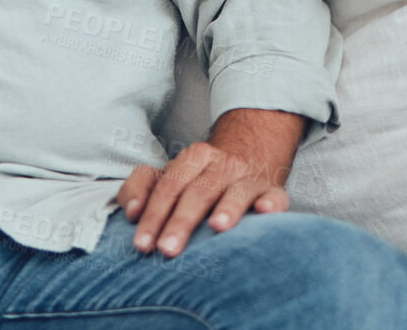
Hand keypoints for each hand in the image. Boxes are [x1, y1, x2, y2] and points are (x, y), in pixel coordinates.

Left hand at [116, 109, 301, 257]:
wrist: (250, 157)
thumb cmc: (200, 179)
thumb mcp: (168, 176)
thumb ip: (140, 188)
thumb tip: (133, 212)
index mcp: (193, 158)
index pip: (168, 186)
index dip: (153, 214)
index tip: (143, 243)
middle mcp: (221, 164)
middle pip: (198, 192)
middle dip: (181, 221)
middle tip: (167, 249)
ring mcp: (249, 177)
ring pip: (236, 191)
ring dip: (226, 208)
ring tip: (216, 227)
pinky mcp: (273, 192)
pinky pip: (274, 196)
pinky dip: (269, 204)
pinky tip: (264, 212)